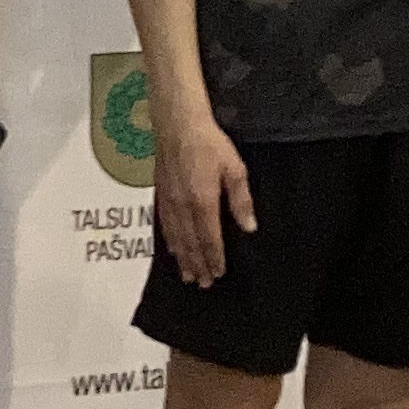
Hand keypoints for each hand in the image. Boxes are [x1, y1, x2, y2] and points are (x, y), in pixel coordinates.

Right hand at [153, 112, 255, 286]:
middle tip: (203, 283)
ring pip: (176, 237)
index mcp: (203, 202)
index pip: (210, 238)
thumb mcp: (234, 169)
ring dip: (183, 258)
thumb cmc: (209, 143)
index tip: (218, 273)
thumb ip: (241, 200)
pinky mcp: (160, 194)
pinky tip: (172, 249)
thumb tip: (248, 226)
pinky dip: (169, 241)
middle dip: (198, 264)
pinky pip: (164, 225)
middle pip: (191, 243)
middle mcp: (183, 207)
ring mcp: (169, 202)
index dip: (214, 258)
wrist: (177, 125)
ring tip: (187, 275)